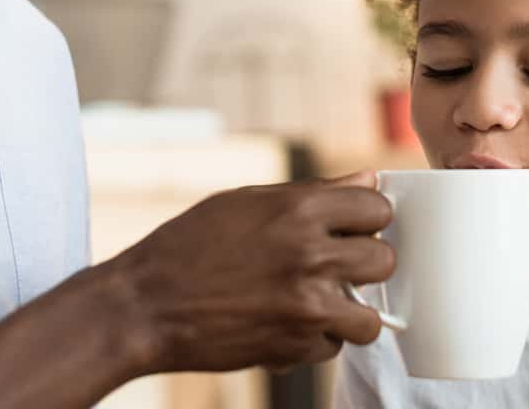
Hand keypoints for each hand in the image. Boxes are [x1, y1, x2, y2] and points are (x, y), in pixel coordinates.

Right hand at [106, 171, 395, 375]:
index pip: (378, 207)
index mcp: (299, 208)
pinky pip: (333, 347)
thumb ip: (314, 193)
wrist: (144, 305)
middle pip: (384, 260)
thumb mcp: (247, 200)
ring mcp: (306, 304)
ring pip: (370, 318)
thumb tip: (367, 180)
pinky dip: (315, 341)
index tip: (354, 227)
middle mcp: (310, 254)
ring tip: (321, 304)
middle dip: (365, 264)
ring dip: (350, 313)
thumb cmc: (188, 246)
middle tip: (338, 267)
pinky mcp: (294, 347)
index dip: (368, 218)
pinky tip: (287, 325)